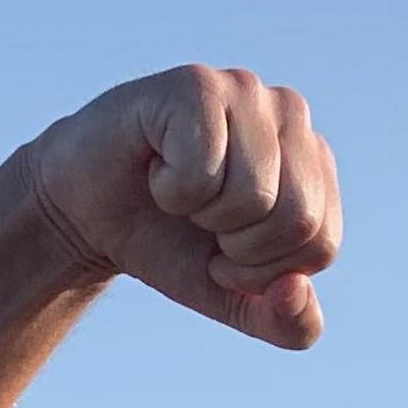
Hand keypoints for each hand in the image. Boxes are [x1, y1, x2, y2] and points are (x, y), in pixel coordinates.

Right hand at [23, 64, 340, 347]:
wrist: (87, 215)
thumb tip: (297, 291)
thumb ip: (288, 323)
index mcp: (314, 162)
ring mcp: (245, 91)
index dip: (262, 270)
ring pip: (255, 196)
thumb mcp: (236, 299)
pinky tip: (156, 166)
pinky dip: (172, 190)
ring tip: (180, 191)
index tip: (224, 248)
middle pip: (298, 219)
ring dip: (203, 215)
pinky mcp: (196, 84)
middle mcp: (290, 114)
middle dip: (238, 246)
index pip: (321, 243)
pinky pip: (205, 171)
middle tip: (200, 221)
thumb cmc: (169, 244)